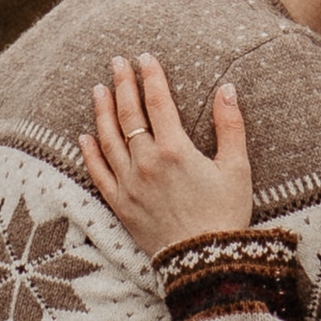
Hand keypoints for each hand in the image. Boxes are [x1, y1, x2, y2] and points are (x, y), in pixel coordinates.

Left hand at [81, 53, 253, 259]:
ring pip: (108, 139)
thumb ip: (230, 125)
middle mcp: (146, 163)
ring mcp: (129, 185)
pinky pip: (98, 174)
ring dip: (102, 111)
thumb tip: (227, 89)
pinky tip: (84, 137)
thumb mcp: (236, 168)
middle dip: (122, 85)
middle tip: (117, 63)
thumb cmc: (225, 214)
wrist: (205, 263)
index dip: (150, 77)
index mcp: (175, 150)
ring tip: (98, 90)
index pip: (158, 102)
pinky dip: (90, 153)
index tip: (145, 57)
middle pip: (128, 115)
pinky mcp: (120, 206)